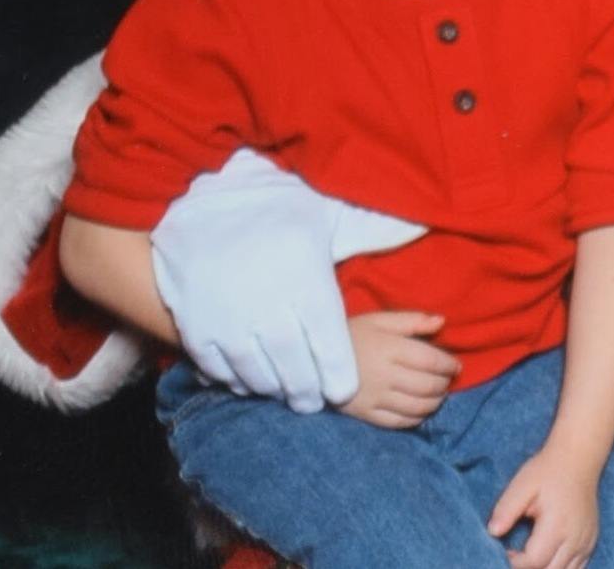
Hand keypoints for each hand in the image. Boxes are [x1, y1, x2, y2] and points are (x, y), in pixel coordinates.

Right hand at [150, 148, 425, 412]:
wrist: (197, 219)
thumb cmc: (270, 215)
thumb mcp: (323, 216)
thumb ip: (369, 231)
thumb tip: (416, 228)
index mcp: (306, 285)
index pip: (331, 347)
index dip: (339, 375)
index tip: (343, 389)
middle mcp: (270, 310)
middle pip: (297, 370)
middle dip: (309, 390)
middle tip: (314, 398)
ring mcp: (230, 325)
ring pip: (261, 377)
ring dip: (276, 389)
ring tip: (286, 390)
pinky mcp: (199, 333)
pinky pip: (225, 372)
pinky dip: (239, 380)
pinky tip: (251, 377)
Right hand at [337, 312, 458, 428]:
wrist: (311, 358)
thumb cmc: (351, 335)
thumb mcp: (379, 320)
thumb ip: (412, 320)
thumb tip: (442, 322)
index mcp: (390, 348)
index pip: (432, 361)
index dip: (449, 366)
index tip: (456, 366)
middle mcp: (385, 375)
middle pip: (428, 386)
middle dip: (444, 384)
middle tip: (447, 381)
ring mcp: (375, 398)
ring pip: (417, 406)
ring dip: (435, 403)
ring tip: (438, 395)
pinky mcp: (365, 414)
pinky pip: (399, 422)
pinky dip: (416, 418)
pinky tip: (420, 411)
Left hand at [489, 444, 601, 568]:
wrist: (579, 459)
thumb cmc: (548, 471)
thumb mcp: (523, 485)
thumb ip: (506, 509)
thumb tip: (493, 532)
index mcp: (558, 525)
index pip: (534, 561)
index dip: (515, 562)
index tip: (506, 550)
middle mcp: (576, 538)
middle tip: (516, 557)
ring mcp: (586, 541)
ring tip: (530, 557)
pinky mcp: (591, 541)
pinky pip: (577, 568)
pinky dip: (560, 568)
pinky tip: (547, 557)